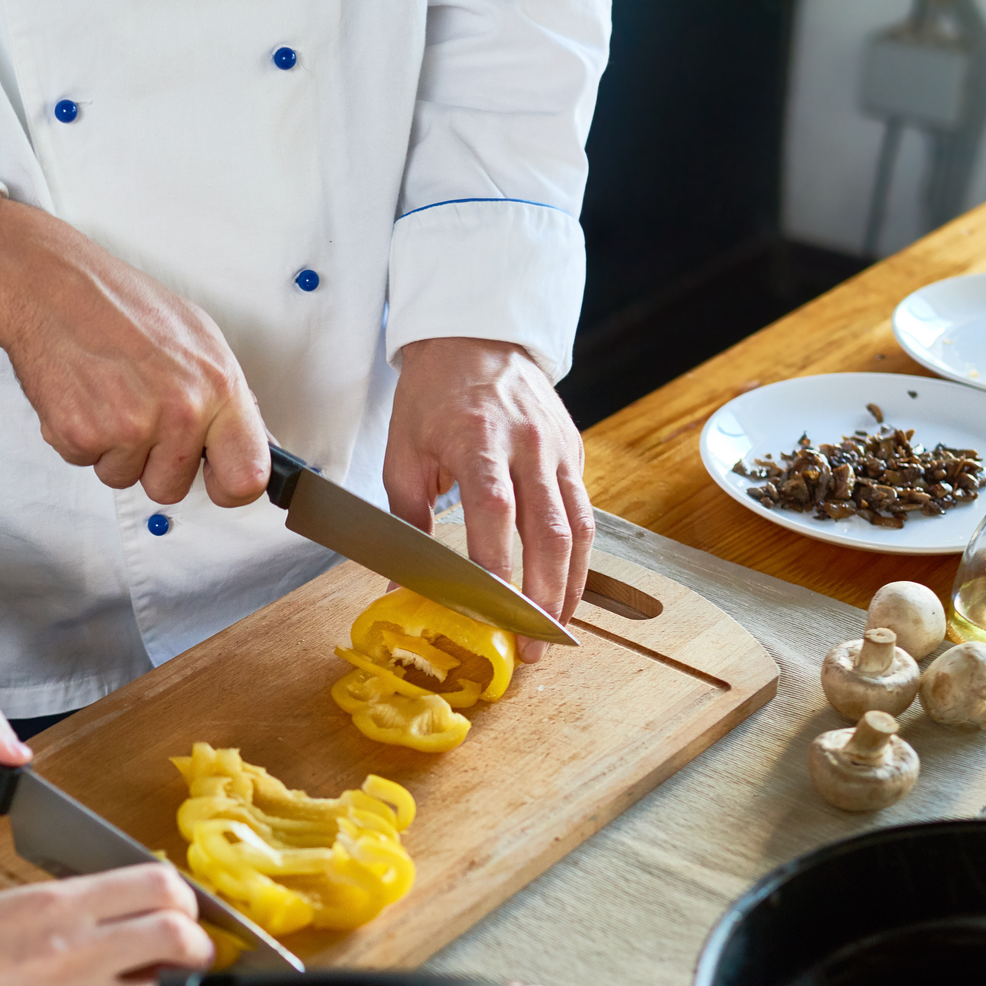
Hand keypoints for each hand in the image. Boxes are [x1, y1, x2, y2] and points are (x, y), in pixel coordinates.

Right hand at [0, 196, 269, 507]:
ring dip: (111, 448)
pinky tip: (81, 394)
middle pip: (171, 489)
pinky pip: (84, 463)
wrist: (53, 286)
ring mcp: (130, 426)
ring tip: (107, 394)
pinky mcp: (82, 434)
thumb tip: (258, 445)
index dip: (229, 487)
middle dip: (152, 463)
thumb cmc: (124, 306)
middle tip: (137, 412)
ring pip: (123, 478)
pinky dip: (77, 436)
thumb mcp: (199, 340)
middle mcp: (180, 410)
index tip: (216, 478)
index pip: (246, 478)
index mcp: (219, 387)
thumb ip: (229, 400)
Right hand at [0, 864, 213, 985]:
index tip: (182, 913)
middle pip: (179, 935)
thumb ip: (86, 911)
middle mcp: (72, 949)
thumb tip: (146, 917)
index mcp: (61, 904)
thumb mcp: (22, 906)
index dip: (184, 901)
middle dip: (199, 947)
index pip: (159, 884)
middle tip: (190, 956)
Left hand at [384, 338, 594, 661]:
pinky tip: (565, 592)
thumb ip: (407, 522)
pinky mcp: (575, 455)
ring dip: (569, 588)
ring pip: (579, 530)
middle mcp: (529, 446)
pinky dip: (578, 560)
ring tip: (554, 633)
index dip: (496, 568)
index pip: (495, 513)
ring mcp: (559, 451)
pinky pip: (585, 515)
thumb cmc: (433, 397)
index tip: (489, 615)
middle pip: (548, 531)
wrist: (477, 338)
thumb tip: (401, 585)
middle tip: (530, 647)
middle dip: (542, 597)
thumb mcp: (404, 454)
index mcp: (479, 439)